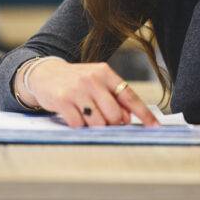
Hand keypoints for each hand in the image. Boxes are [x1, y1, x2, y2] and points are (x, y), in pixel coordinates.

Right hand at [19, 58, 158, 127]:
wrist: (44, 73)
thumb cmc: (75, 81)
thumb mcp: (96, 81)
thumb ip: (113, 97)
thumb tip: (128, 119)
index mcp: (105, 72)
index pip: (129, 96)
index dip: (144, 114)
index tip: (155, 127)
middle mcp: (92, 79)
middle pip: (114, 115)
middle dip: (111, 124)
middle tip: (102, 120)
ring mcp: (77, 89)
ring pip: (98, 122)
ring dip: (93, 125)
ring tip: (85, 115)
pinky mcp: (63, 100)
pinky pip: (79, 125)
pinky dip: (78, 126)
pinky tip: (73, 115)